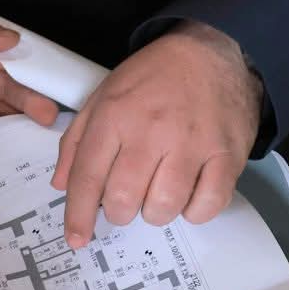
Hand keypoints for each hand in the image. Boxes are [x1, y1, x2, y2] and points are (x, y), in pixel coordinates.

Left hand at [51, 22, 259, 247]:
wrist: (210, 51)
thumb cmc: (153, 77)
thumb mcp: (103, 96)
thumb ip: (78, 141)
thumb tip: (61, 185)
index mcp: (115, 115)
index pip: (88, 177)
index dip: (78, 215)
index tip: (77, 239)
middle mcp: (151, 130)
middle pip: (123, 199)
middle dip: (120, 211)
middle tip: (127, 200)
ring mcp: (192, 143)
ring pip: (163, 208)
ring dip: (156, 211)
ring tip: (159, 191)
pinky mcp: (227, 153)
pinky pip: (207, 205)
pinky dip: (194, 210)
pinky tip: (189, 194)